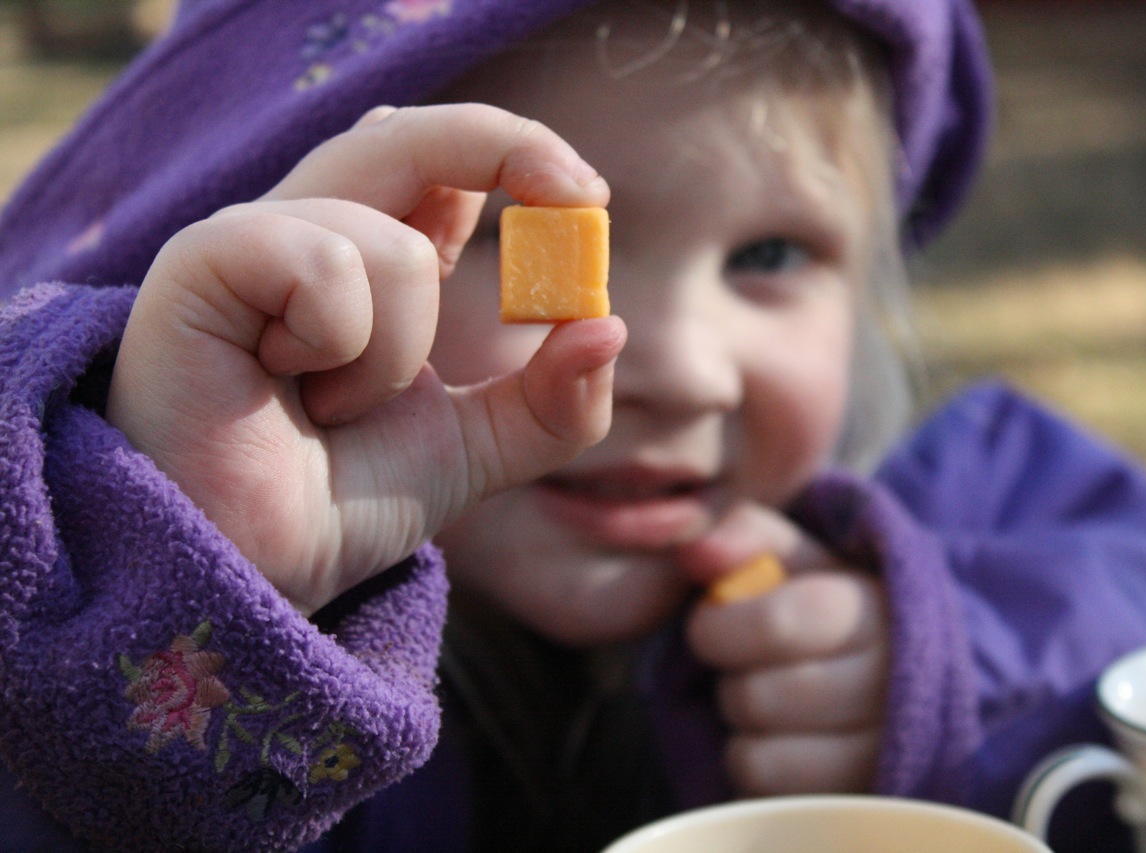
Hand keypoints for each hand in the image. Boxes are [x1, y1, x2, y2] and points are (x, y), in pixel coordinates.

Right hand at [106, 104, 624, 614]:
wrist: (254, 570)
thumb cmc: (339, 500)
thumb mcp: (476, 452)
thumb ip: (551, 403)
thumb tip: (608, 327)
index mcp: (374, 258)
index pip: (449, 167)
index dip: (523, 160)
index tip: (590, 201)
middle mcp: (315, 232)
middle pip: (412, 136)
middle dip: (507, 145)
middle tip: (581, 194)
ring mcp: (255, 240)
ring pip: (396, 246)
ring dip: (398, 356)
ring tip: (333, 407)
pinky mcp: (204, 261)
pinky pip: (327, 265)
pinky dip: (339, 346)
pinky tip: (286, 385)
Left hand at [679, 503, 888, 795]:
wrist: (890, 673)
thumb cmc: (826, 604)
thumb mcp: (797, 555)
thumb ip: (747, 535)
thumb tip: (697, 549)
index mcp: (880, 608)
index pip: (780, 623)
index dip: (722, 628)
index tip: (713, 621)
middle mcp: (896, 684)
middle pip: (760, 698)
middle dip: (732, 677)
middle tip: (748, 663)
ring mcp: (885, 752)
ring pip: (761, 753)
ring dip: (743, 723)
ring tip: (770, 698)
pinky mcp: (861, 794)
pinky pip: (768, 788)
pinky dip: (753, 760)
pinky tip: (779, 735)